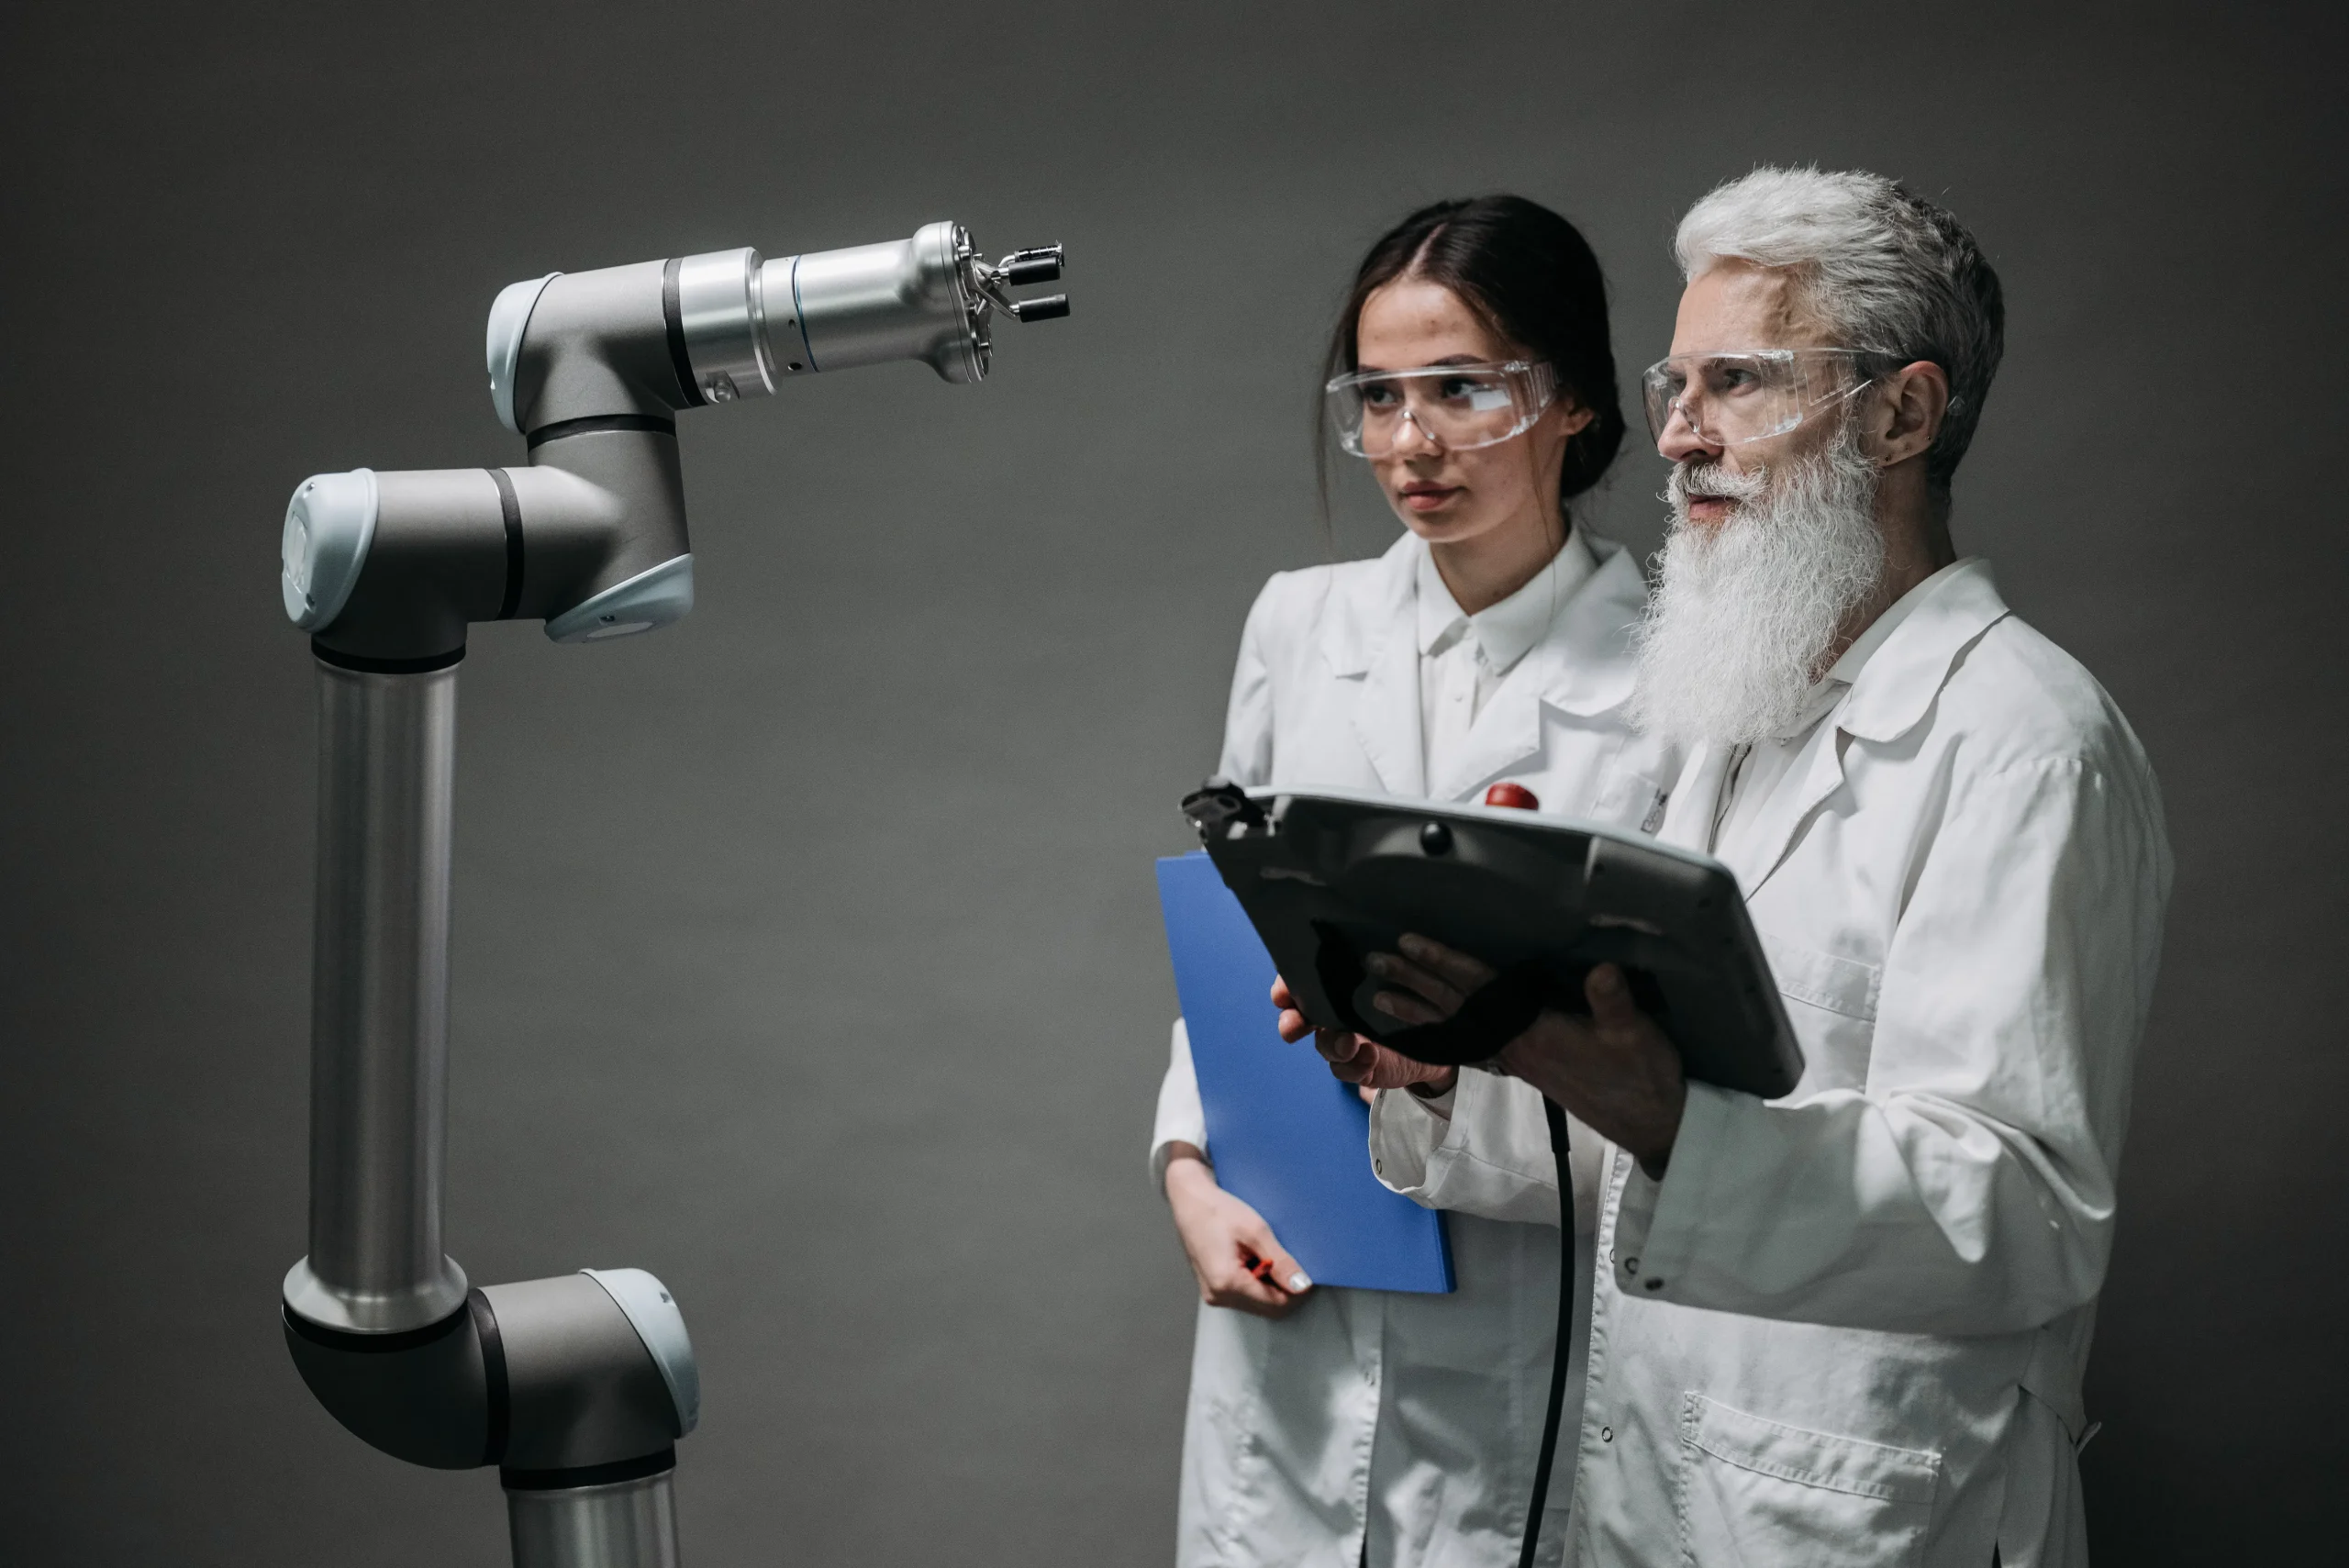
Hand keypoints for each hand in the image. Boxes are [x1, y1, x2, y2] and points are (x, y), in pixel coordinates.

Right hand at [1162, 1146, 1312, 1317]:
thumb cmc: (1217, 1209)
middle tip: (1292, 1262)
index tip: (1307, 1272)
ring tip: (1270, 1256)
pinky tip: (1257, 1259)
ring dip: (1271, 1285)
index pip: (1276, 1304)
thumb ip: (1280, 1262)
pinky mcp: (1214, 1287)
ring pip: (1257, 1303)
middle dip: (1284, 1289)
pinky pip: (1245, 1295)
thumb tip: (1301, 1286)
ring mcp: (1214, 1294)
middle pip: (1267, 1307)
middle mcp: (1218, 1296)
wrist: (1190, 1199)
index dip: (1296, 1291)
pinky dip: (1258, 1282)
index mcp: (1227, 1283)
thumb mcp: (1255, 1231)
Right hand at [1270, 975, 1457, 1096]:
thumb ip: (1378, 960)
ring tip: (1349, 1043)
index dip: (1285, 989)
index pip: (1300, 984)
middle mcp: (1332, 1015)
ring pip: (1323, 1045)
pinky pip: (1345, 1070)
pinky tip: (1370, 1057)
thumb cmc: (1409, 992)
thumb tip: (1369, 947)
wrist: (1433, 1032)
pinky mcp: (1357, 1065)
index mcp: (1335, 988)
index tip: (1282, 994)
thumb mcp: (1396, 972)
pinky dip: (1355, 1065)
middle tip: (1294, 1026)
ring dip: (1332, 1044)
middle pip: (1298, 1019)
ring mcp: (1343, 1042)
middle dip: (1290, 1023)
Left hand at [1370, 936, 1686, 1173]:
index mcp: (1532, 1031)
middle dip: (1413, 982)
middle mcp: (1514, 1045)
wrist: (1650, 1123)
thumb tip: (1602, 971)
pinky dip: (1444, 1033)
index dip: (1443, 963)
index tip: (1408, 944)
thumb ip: (1613, 1003)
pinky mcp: (1525, 1068)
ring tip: (1380, 997)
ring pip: (1456, 1026)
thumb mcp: (1635, 1034)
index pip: (1478, 988)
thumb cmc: (1642, 1075)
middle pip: (1454, 1006)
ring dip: (1418, 1008)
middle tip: (1373, 963)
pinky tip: (1430, 1030)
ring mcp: (1516, 1058)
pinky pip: (1471, 1045)